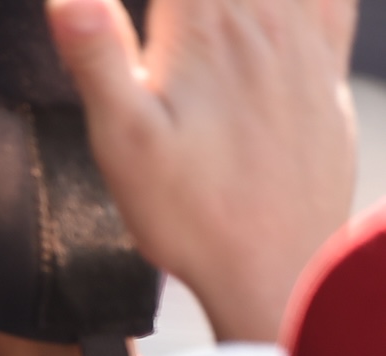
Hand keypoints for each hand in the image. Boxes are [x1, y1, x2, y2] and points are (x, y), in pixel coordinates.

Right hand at [49, 0, 356, 340]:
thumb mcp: (123, 144)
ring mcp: (302, 39)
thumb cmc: (189, 214)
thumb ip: (97, 56)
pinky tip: (285, 6)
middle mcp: (262, 20)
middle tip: (182, 11)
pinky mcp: (325, 66)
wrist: (276, 264)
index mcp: (204, 30)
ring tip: (212, 7)